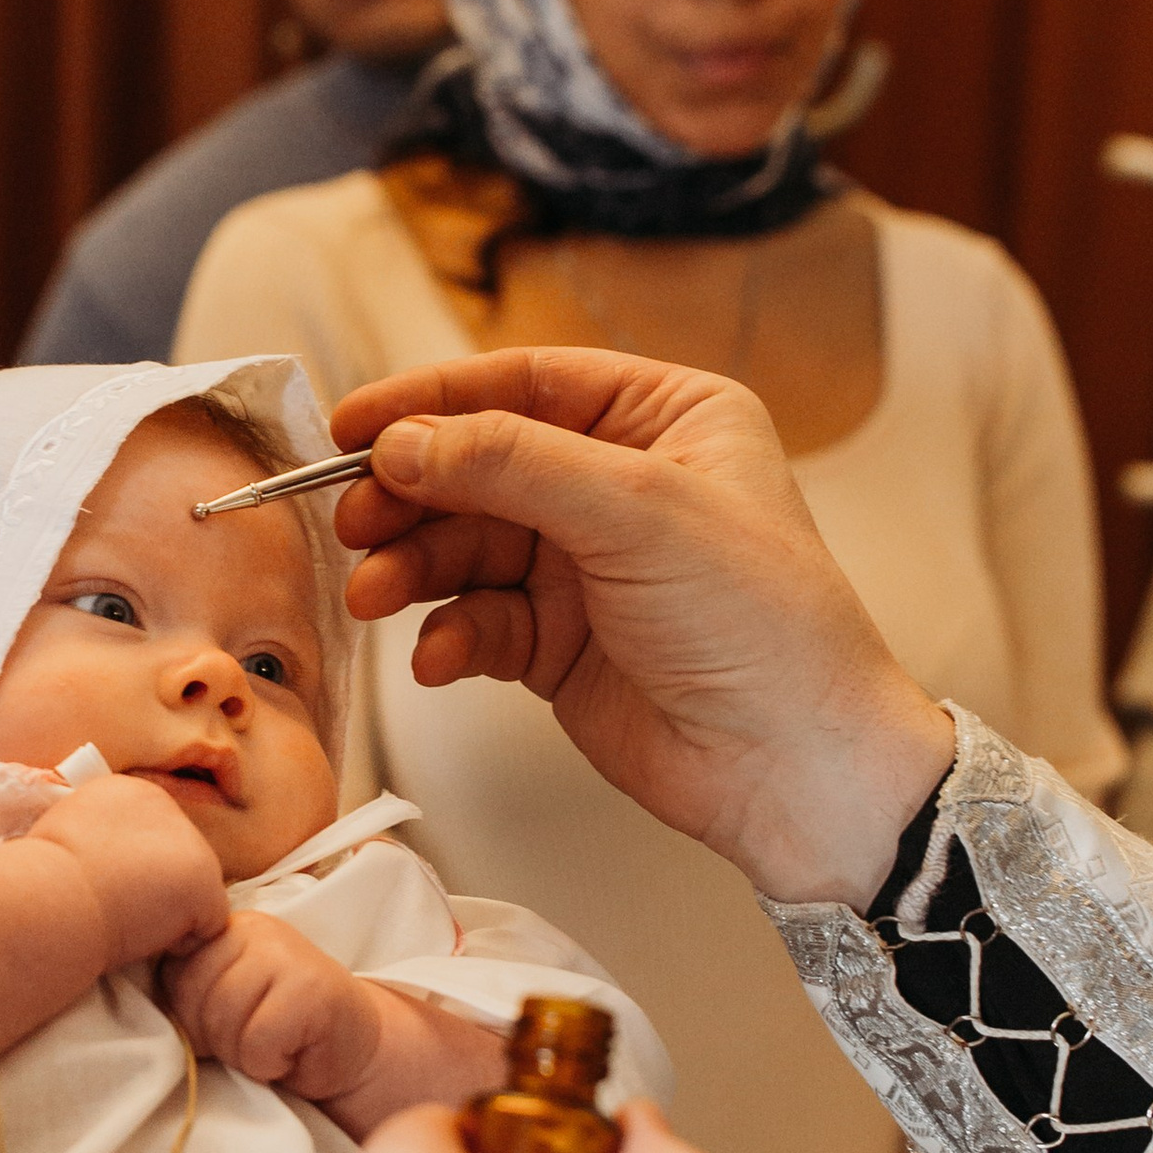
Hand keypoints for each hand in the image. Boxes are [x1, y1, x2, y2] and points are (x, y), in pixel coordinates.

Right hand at [27, 770, 227, 965]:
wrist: (50, 895)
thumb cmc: (40, 881)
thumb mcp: (61, 836)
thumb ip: (98, 837)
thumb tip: (107, 861)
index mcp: (126, 792)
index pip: (150, 839)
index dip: (130, 873)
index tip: (99, 888)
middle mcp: (165, 804)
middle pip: (178, 862)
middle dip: (155, 891)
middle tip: (113, 907)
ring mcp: (191, 840)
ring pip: (196, 893)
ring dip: (168, 916)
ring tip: (124, 917)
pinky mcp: (205, 877)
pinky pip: (208, 925)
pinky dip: (180, 942)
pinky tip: (142, 931)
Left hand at [160, 912, 383, 1102]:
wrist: (353, 1048)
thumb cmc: (279, 1031)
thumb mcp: (225, 1002)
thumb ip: (189, 990)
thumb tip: (146, 1008)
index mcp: (227, 929)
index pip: (173, 973)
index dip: (189, 1014)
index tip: (224, 1023)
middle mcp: (256, 930)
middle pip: (195, 996)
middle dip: (215, 1036)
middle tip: (251, 1039)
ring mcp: (287, 954)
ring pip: (224, 1019)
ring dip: (243, 1053)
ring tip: (271, 1045)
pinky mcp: (312, 990)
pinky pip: (258, 1041)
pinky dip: (269, 1064)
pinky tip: (291, 1054)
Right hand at [328, 349, 954, 907]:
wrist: (799, 768)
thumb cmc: (766, 625)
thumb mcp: (639, 512)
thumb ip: (512, 465)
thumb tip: (404, 441)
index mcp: (663, 419)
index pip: (523, 383)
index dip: (430, 400)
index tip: (353, 426)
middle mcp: (619, 485)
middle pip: (477, 466)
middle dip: (410, 495)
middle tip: (354, 520)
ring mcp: (586, 568)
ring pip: (463, 547)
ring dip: (412, 568)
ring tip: (375, 594)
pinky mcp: (560, 644)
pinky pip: (476, 621)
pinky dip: (447, 636)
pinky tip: (439, 658)